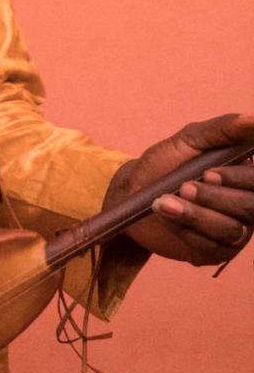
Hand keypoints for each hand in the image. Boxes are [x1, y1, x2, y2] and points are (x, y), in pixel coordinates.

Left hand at [105, 112, 253, 265]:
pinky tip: (164, 215)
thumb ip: (223, 129)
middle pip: (249, 208)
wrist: (132, 193)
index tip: (208, 172)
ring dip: (195, 215)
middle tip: (183, 187)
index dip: (238, 178)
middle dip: (214, 198)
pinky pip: (209, 247)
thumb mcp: (190, 139)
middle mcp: (247, 205)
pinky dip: (184, 230)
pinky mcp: (214, 252)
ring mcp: (234, 232)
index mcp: (245, 176)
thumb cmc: (164, 163)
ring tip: (163, 201)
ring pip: (230, 230)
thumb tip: (253, 120)